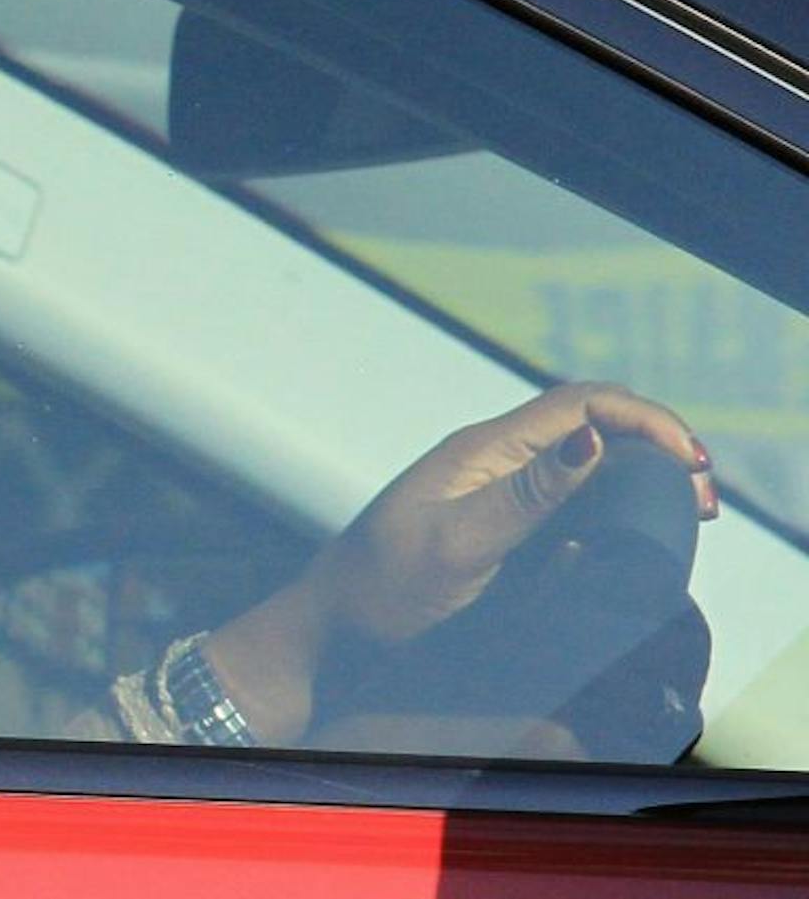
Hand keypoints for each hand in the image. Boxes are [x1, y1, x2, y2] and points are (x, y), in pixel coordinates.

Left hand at [305, 382, 709, 643]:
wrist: (331, 628)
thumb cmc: (382, 589)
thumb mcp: (457, 545)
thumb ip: (525, 496)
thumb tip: (592, 439)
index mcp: (483, 450)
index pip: (579, 405)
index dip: (644, 420)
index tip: (691, 463)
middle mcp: (493, 460)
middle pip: (589, 423)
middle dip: (654, 444)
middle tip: (702, 498)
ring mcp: (494, 489)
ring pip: (582, 458)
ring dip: (637, 474)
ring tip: (687, 512)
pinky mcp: (496, 522)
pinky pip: (565, 497)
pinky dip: (611, 504)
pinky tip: (633, 535)